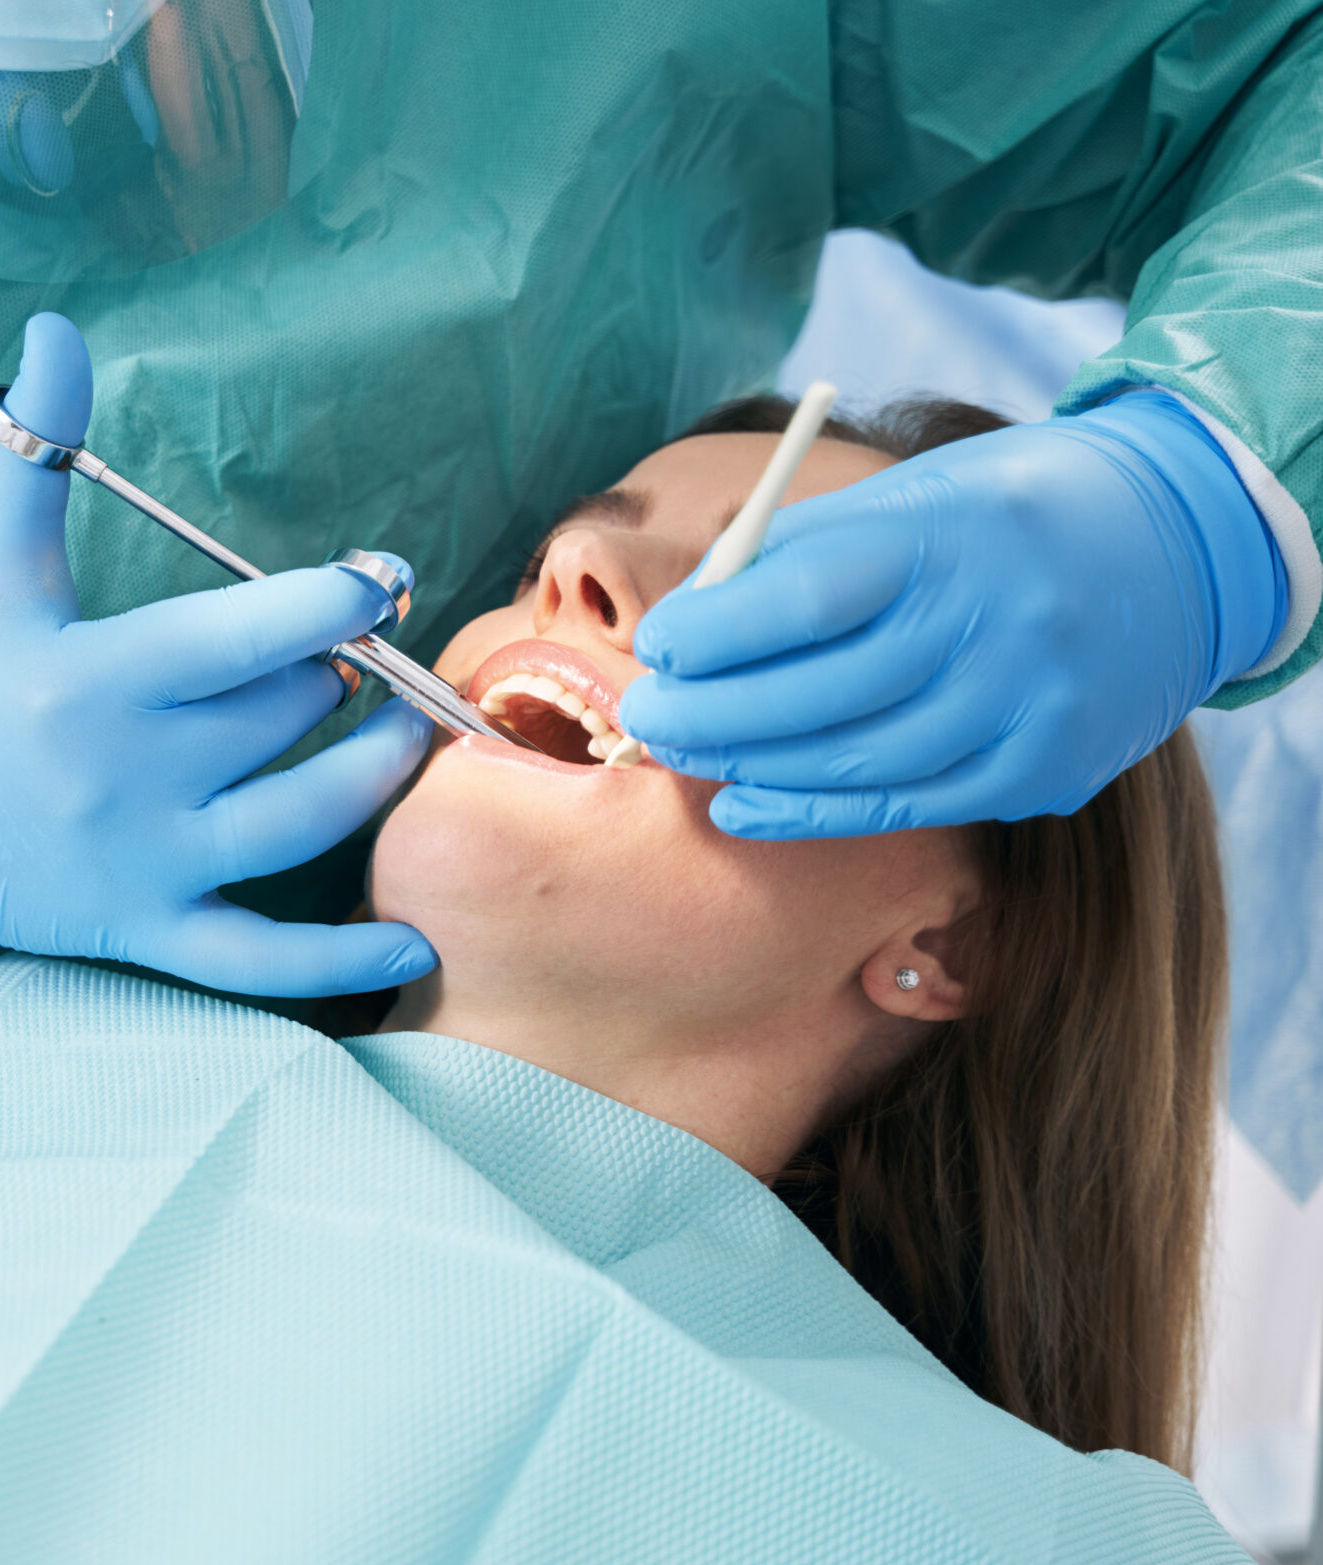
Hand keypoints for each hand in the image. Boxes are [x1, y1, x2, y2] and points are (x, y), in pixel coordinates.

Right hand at [0, 313, 435, 996]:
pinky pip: (258, 965)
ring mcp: (142, 863)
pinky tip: (412, 945)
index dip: (336, 601)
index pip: (249, 634)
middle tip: (349, 649)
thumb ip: (30, 445)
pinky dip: (339, 964)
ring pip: (299, 820)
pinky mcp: (142, 931)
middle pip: (284, 716)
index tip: (380, 577)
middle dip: (333, 676)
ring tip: (403, 734)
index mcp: (96, 677)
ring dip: (372, 774)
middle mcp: (128, 776)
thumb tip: (56, 326)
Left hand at [619, 390, 1286, 837]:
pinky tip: (744, 804)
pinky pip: (905, 805)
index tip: (658, 645)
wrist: (1177, 546)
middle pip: (818, 694)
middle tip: (643, 718)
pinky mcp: (1042, 769)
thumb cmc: (1002, 513)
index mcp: (950, 538)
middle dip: (710, 712)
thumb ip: (801, 554)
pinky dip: (810, 813)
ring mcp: (1026, 708)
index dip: (715, 633)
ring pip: (854, 763)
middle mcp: (995, 627)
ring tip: (682, 752)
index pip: (804, 599)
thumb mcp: (911, 495)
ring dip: (749, 765)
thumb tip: (690, 617)